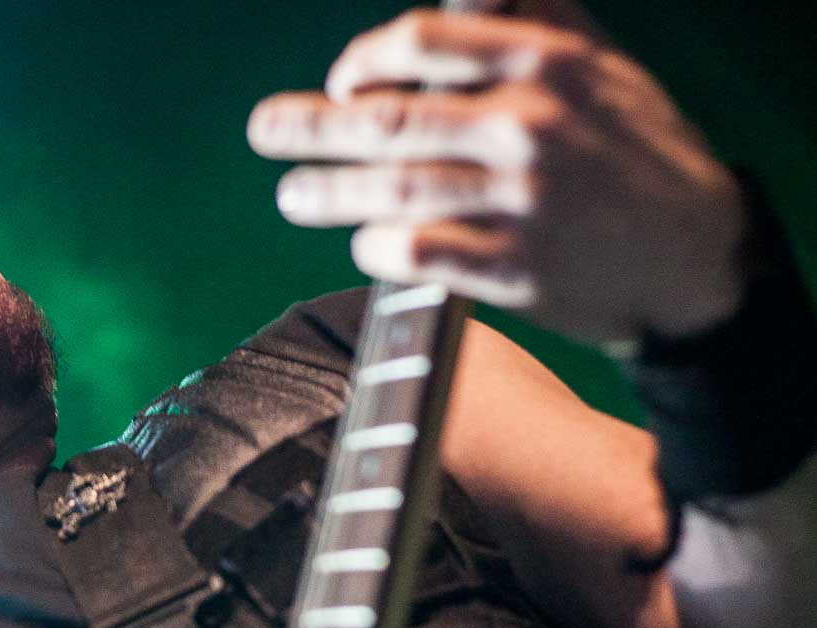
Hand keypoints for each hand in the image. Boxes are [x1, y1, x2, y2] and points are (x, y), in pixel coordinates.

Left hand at [247, 0, 748, 342]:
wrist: (695, 252)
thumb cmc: (635, 149)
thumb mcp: (600, 63)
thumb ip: (533, 19)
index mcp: (544, 62)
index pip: (421, 43)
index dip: (362, 60)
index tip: (341, 81)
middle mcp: (527, 125)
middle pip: (386, 119)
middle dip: (310, 125)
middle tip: (266, 129)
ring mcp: (518, 200)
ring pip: (390, 189)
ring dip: (325, 191)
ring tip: (292, 193)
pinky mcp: (513, 269)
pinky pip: (416, 253)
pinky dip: (376, 248)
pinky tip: (364, 243)